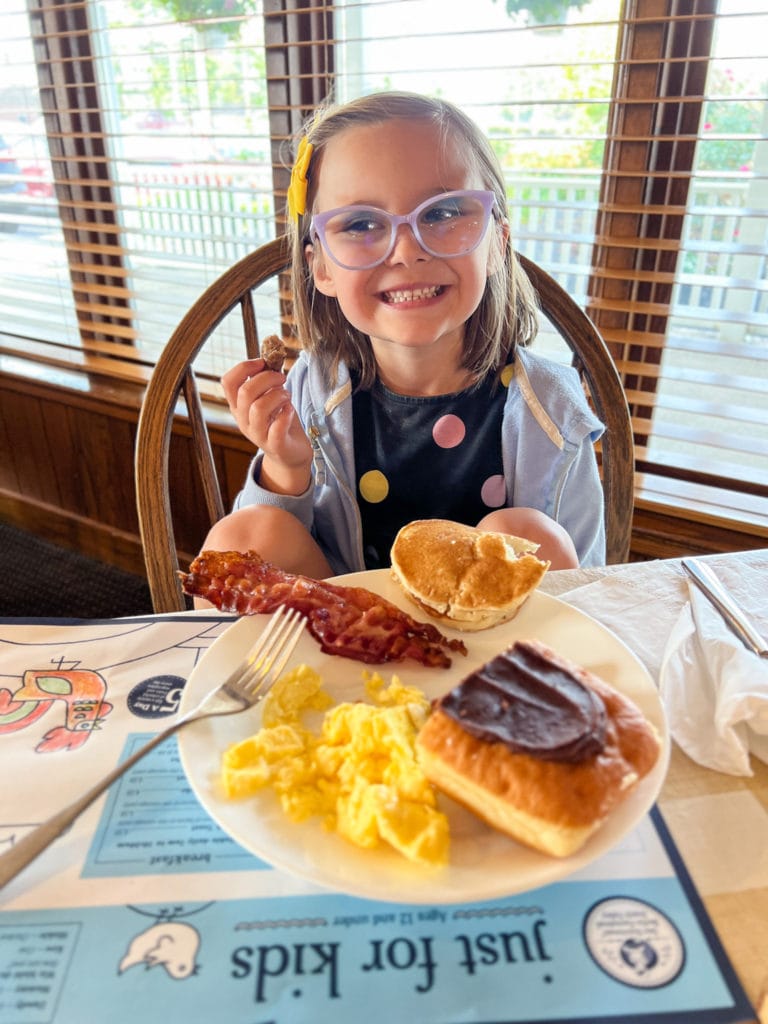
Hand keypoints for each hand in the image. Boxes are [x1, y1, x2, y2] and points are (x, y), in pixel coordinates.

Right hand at [221, 359, 311, 491]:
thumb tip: (272, 352)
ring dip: (277, 395)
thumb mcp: (271, 397)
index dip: (244, 367)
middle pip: (245, 392)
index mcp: (238, 406)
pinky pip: (276, 428)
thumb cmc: (280, 420)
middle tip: (282, 379)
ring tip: (287, 396)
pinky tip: (291, 410)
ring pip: (259, 408)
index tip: (263, 363)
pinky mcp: (275, 445)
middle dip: (267, 379)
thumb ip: (269, 378)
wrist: (290, 454)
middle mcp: (243, 420)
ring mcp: (257, 434)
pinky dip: (287, 414)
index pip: (228, 382)